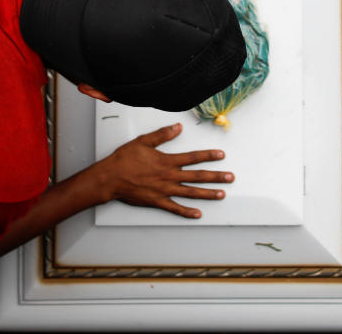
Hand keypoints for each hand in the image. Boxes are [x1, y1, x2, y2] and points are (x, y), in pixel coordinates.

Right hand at [98, 123, 231, 217]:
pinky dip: (187, 212)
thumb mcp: (143, 141)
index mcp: (167, 161)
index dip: (208, 156)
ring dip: (208, 194)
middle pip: (197, 176)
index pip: (193, 157)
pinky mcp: (157, 201)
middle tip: (230, 178)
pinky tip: (198, 214)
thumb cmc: (124, 160)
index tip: (221, 155)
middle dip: (216, 177)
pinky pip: (175, 208)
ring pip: (191, 193)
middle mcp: (169, 176)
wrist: (110, 178)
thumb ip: (162, 135)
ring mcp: (165, 190)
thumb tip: (178, 127)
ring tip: (222, 194)